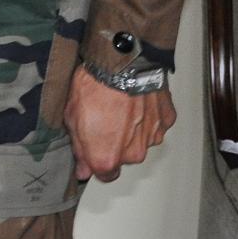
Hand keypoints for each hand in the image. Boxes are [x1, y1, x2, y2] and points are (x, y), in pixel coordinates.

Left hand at [63, 64, 175, 181]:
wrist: (121, 64)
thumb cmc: (94, 88)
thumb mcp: (72, 116)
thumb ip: (79, 148)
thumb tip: (83, 170)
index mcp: (107, 157)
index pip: (105, 174)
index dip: (97, 161)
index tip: (93, 149)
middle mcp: (133, 154)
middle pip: (123, 156)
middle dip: (114, 142)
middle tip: (104, 117)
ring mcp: (152, 138)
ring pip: (140, 140)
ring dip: (132, 128)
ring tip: (120, 105)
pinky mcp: (165, 121)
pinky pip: (154, 123)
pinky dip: (147, 115)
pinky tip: (135, 99)